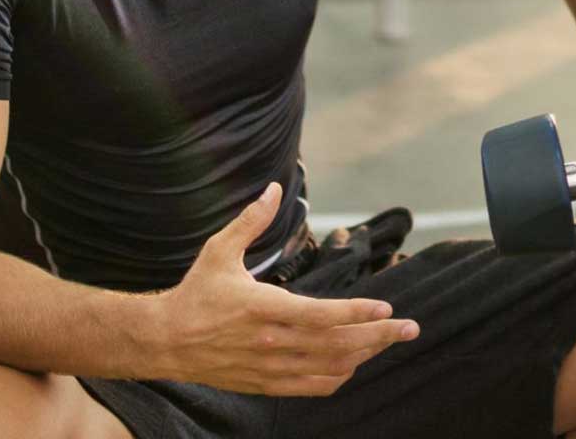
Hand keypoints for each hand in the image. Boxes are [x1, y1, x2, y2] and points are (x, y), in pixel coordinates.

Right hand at [157, 183, 419, 394]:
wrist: (165, 341)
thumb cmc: (195, 293)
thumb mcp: (219, 251)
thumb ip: (250, 221)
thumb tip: (272, 188)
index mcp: (262, 309)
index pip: (320, 315)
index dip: (357, 312)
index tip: (387, 307)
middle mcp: (270, 342)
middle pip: (336, 345)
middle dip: (379, 337)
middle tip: (410, 328)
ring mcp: (270, 367)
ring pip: (329, 368)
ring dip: (365, 355)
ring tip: (389, 341)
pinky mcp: (266, 384)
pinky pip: (311, 386)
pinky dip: (339, 376)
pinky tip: (354, 363)